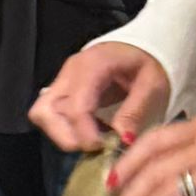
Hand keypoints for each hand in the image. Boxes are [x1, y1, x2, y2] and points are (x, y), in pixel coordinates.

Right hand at [30, 42, 169, 152]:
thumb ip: (135, 112)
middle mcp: (70, 71)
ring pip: (43, 114)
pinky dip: (66, 129)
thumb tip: (122, 141)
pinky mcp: (62, 89)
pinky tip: (91, 130)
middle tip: (95, 146)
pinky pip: (51, 114)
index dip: (85, 133)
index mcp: (93, 65)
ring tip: (94, 139)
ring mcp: (63, 79)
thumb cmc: (148, 63)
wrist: (140, 47)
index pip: (75, 105)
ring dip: (63, 134)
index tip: (103, 148)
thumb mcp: (152, 85)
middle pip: (45, 111)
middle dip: (66, 137)